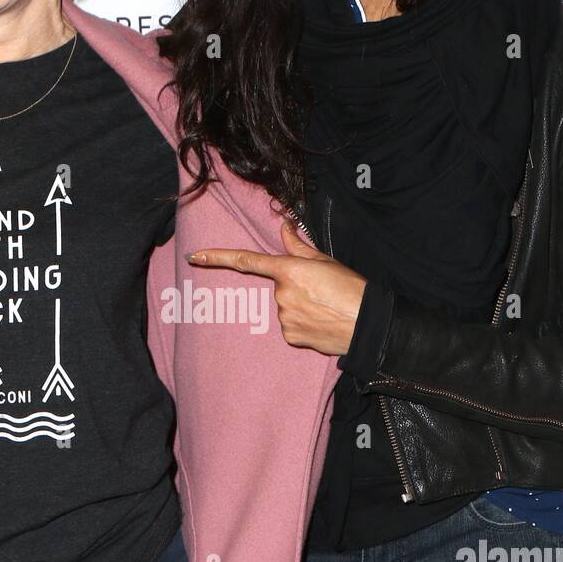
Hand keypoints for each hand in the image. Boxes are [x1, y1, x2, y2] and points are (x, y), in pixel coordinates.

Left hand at [187, 220, 367, 355]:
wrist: (368, 323)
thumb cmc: (351, 288)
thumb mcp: (325, 260)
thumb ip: (297, 246)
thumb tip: (283, 225)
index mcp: (289, 269)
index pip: (246, 260)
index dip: (217, 258)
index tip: (194, 257)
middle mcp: (281, 294)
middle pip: (278, 286)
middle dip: (295, 286)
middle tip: (322, 291)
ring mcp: (283, 317)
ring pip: (284, 307)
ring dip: (300, 306)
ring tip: (325, 307)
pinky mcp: (289, 336)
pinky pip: (289, 326)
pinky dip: (302, 323)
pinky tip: (320, 322)